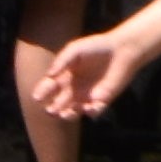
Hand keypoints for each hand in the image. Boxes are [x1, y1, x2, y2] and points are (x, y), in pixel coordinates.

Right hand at [28, 29, 143, 124]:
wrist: (123, 50)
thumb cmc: (97, 46)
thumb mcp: (76, 49)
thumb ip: (62, 60)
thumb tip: (49, 74)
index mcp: (63, 77)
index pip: (48, 88)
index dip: (41, 93)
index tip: (37, 97)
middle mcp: (73, 89)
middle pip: (58, 104)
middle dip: (53, 109)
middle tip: (51, 110)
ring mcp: (87, 96)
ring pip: (73, 112)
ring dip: (68, 115)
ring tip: (65, 113)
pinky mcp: (102, 100)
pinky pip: (94, 111)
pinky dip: (90, 112)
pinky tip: (89, 107)